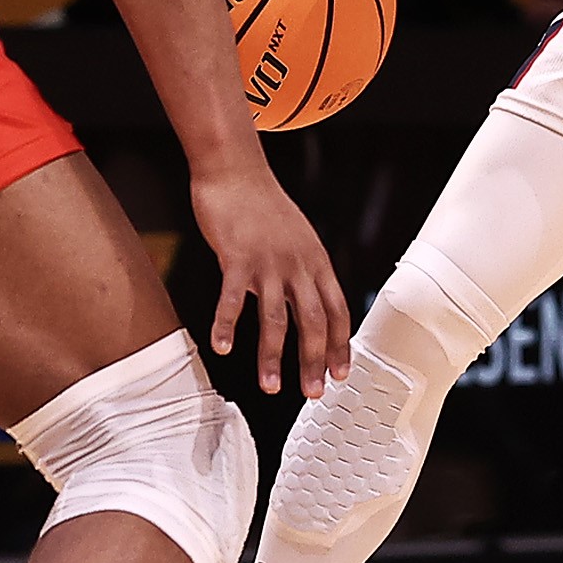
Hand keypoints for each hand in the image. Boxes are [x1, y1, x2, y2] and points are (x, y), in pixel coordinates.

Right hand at [193, 162, 350, 396]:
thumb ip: (302, 270)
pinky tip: (222, 347)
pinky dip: (226, 326)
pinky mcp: (236, 257)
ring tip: (270, 387)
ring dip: (273, 358)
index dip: (340, 345)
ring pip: (275, 319)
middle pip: (312, 322)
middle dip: (313, 362)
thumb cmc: (262, 205)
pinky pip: (231, 299)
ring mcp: (267, 261)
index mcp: (316, 260)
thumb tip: (305, 303)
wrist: (235, 170)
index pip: (337, 310)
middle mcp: (297, 264)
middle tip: (312, 392)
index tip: (340, 373)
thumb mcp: (297, 237)